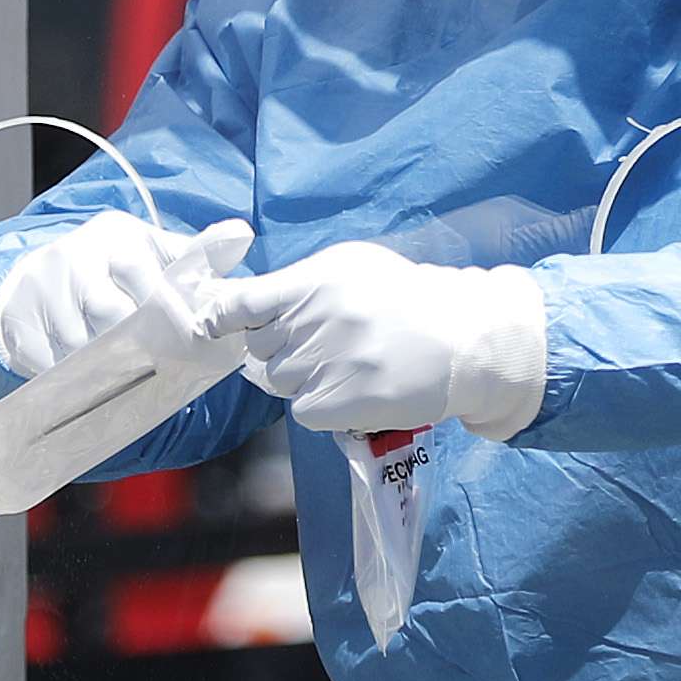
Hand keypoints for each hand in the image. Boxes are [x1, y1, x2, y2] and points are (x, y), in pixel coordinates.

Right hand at [0, 212, 253, 379]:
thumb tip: (241, 236)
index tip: (192, 346)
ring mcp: (41, 289)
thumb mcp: (152, 251)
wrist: (37, 276)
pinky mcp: (17, 320)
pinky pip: (50, 363)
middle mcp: (74, 257)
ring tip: (125, 377)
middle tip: (160, 371)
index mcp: (115, 237)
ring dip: (106, 369)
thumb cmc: (110, 269)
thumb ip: (197, 254)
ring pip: (82, 346)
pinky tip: (86, 379)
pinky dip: (71, 379)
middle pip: (114, 318)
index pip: (151, 284)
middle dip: (140, 348)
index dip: (174, 321)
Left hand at [213, 243, 547, 437]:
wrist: (463, 340)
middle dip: (279, 348)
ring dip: (302, 378)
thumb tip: (242, 303)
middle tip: (320, 344)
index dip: (222, 318)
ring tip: (343, 366)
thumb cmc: (405, 300)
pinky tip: (351, 390)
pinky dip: (321, 406)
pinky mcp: (343, 403)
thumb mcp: (352, 269)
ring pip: (279, 381)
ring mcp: (329, 365)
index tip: (217, 326)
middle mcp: (317, 322)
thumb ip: (299, 284)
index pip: (241, 305)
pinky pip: (303, 411)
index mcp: (315, 283)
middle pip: (259, 349)